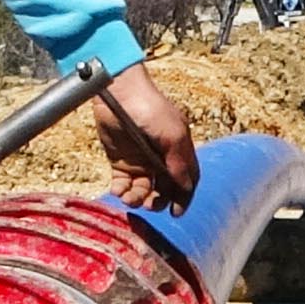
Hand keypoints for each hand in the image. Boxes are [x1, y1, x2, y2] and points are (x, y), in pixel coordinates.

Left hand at [92, 66, 200, 209]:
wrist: (118, 90)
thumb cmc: (150, 107)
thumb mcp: (171, 134)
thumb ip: (179, 163)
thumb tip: (184, 188)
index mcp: (178, 150)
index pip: (186, 180)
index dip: (183, 198)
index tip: (176, 213)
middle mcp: (161, 157)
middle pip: (164, 189)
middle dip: (158, 201)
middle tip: (149, 205)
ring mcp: (140, 159)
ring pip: (143, 189)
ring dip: (138, 198)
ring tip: (130, 198)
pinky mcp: (120, 159)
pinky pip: (123, 183)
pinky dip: (122, 191)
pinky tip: (119, 191)